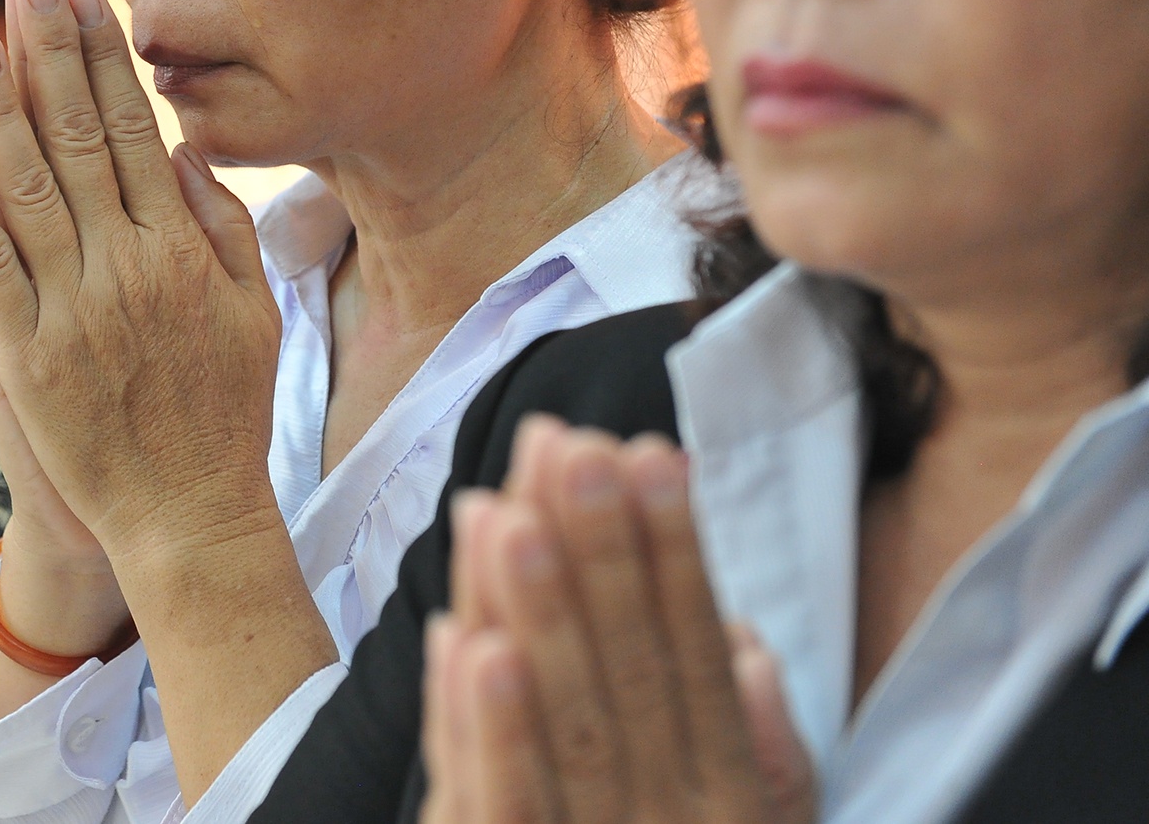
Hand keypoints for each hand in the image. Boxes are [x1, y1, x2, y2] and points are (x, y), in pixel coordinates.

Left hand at [0, 0, 283, 566]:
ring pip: (26, 189)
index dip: (103, 61)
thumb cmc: (223, 414)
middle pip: (78, 139)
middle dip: (49, 54)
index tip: (82, 0)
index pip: (133, 131)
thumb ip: (222, 227)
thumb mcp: (251, 312)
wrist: (189, 517)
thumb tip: (184, 150)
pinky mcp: (26, 358)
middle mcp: (128, 266)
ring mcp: (73, 310)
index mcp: (181, 248)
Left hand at [420, 420, 815, 823]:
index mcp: (728, 794)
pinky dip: (489, 727)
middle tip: (574, 446)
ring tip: (506, 514)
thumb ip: (762, 748)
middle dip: (603, 555)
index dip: (675, 555)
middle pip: (633, 673)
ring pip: (570, 723)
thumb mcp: (762, 823)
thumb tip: (748, 644)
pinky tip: (469, 644)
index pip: (699, 657)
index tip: (648, 453)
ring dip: (537, 614)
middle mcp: (673, 818)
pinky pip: (507, 806)